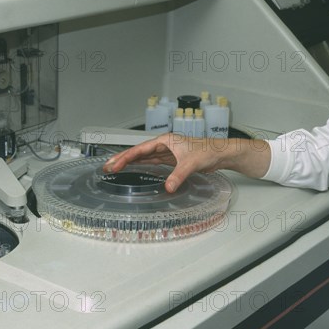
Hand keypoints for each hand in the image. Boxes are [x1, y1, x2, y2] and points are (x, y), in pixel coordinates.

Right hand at [103, 133, 269, 192]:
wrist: (221, 153)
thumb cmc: (209, 151)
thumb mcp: (192, 163)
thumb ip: (178, 175)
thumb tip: (169, 187)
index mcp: (165, 140)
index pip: (140, 150)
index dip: (125, 158)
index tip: (114, 165)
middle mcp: (163, 145)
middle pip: (137, 152)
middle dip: (121, 159)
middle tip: (106, 166)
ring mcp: (166, 152)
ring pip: (143, 157)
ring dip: (129, 163)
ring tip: (114, 168)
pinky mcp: (170, 160)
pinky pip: (151, 162)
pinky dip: (140, 166)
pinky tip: (133, 170)